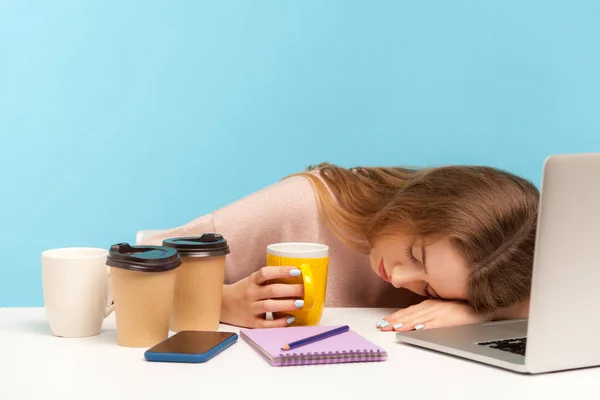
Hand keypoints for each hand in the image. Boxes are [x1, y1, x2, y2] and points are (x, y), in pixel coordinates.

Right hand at [220, 266, 304, 328]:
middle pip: (272, 291)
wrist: (223, 305)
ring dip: (287, 304)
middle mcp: (251, 293)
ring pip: (270, 306)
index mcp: (252, 280)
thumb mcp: (252, 280)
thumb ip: (269, 279)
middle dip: (291, 290)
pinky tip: (290, 319)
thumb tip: (296, 275)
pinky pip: (266, 324)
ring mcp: (250, 308)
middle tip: (305, 289)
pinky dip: (279, 322)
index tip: (296, 271)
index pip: (266, 273)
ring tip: (301, 303)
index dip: (281, 271)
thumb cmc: (243, 290)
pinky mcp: (251, 322)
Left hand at [375, 299, 490, 331]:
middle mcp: (431, 307)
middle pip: (408, 315)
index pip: (407, 312)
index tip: (382, 322)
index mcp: (429, 304)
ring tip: (392, 328)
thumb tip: (414, 322)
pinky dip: (423, 325)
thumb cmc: (462, 307)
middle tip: (381, 327)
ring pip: (417, 318)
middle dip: (393, 321)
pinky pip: (433, 323)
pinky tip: (415, 328)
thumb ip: (428, 313)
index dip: (394, 317)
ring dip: (404, 323)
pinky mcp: (448, 319)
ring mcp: (439, 312)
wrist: (481, 305)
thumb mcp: (441, 307)